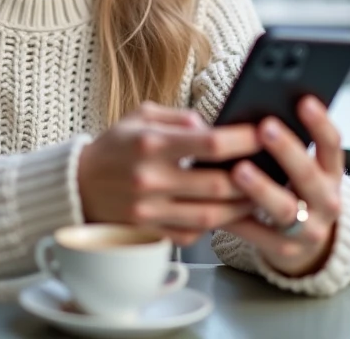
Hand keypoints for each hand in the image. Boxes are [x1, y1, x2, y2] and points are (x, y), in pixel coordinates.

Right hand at [78, 102, 260, 245]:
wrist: (78, 184)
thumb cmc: (115, 146)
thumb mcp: (141, 115)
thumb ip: (180, 118)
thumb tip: (216, 128)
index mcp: (150, 144)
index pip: (210, 143)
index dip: (243, 140)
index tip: (263, 134)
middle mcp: (150, 180)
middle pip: (217, 184)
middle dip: (252, 178)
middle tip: (271, 169)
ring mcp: (149, 211)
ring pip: (211, 216)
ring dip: (241, 207)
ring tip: (258, 194)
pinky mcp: (149, 233)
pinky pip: (193, 234)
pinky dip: (214, 225)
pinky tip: (227, 212)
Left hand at [224, 96, 343, 277]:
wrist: (308, 245)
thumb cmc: (296, 191)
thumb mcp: (303, 170)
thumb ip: (288, 147)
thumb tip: (255, 113)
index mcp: (331, 173)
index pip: (332, 145)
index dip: (320, 123)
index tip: (303, 101)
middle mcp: (326, 201)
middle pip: (308, 175)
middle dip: (286, 150)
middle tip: (264, 128)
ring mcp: (309, 229)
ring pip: (285, 208)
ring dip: (261, 188)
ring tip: (238, 170)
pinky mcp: (285, 250)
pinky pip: (259, 233)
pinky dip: (238, 218)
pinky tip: (217, 204)